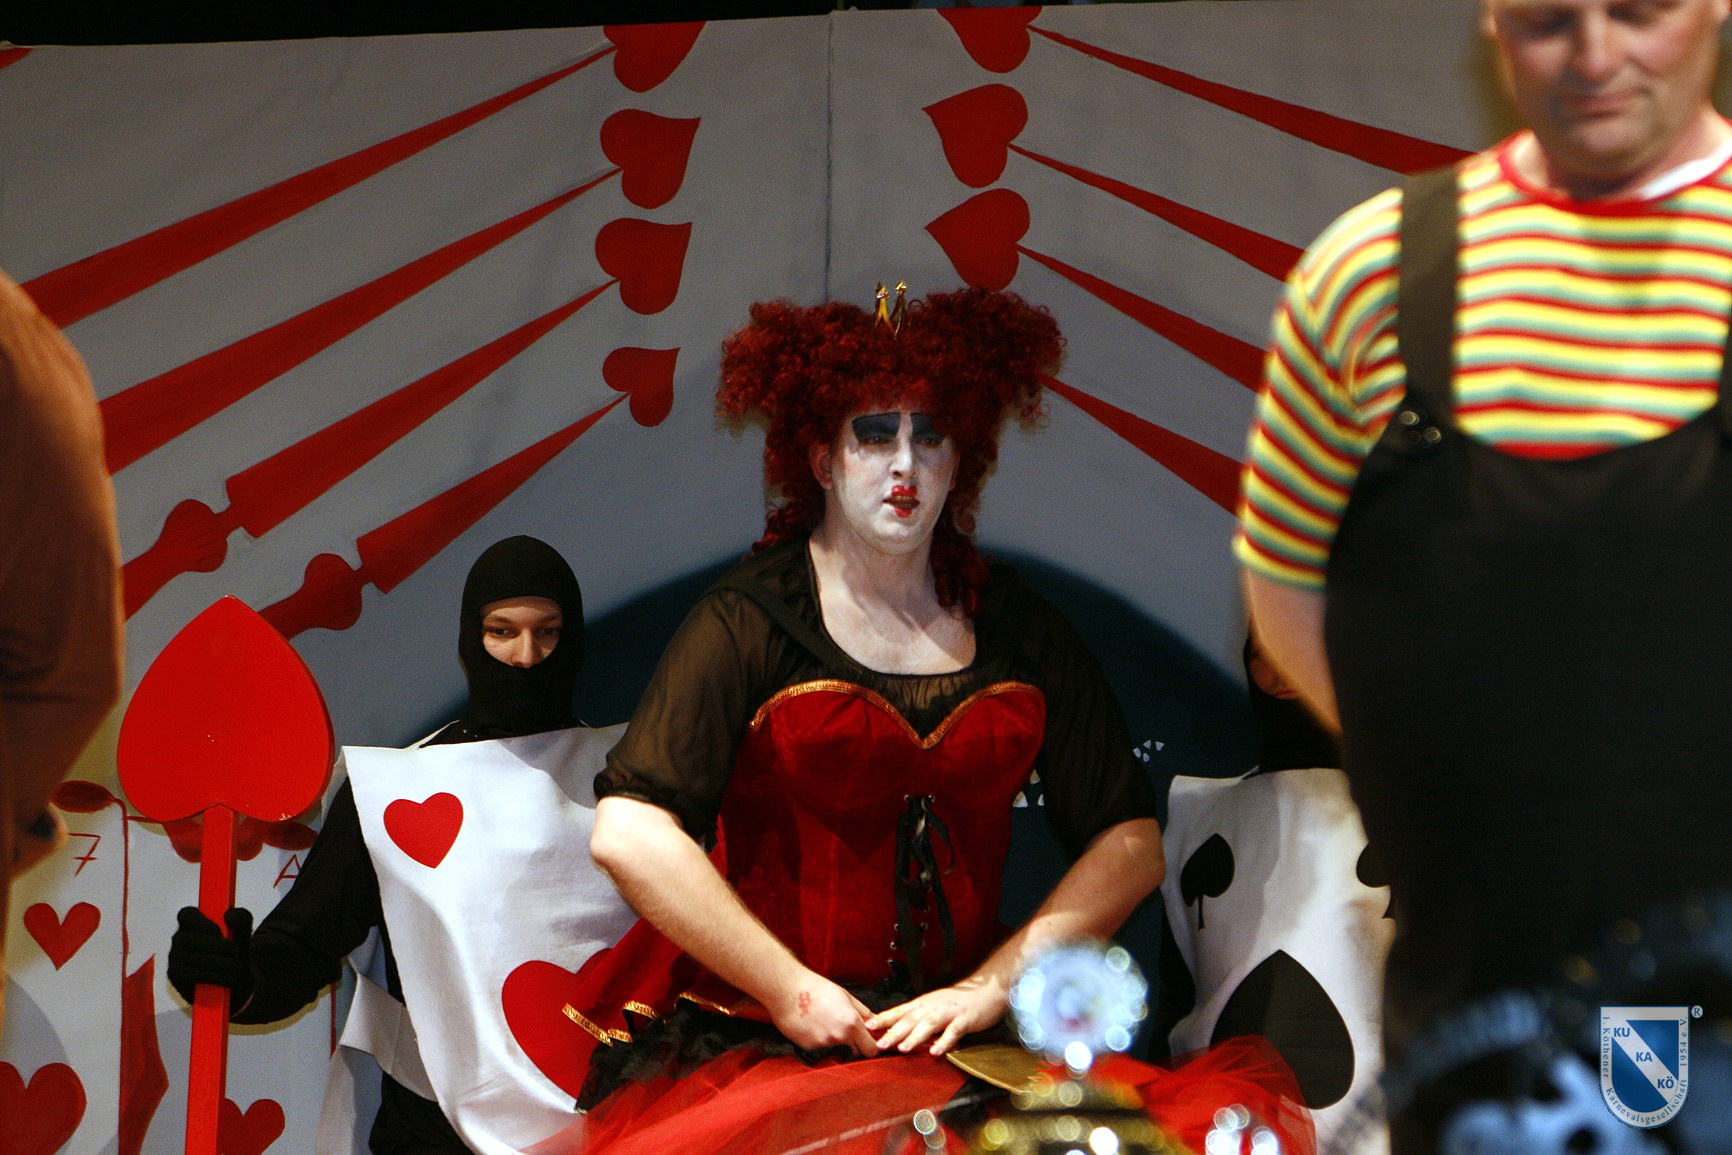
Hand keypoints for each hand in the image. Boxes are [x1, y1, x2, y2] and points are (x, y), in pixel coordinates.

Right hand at [167, 907, 253, 1007]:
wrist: (236, 981)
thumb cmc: (236, 952)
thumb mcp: (243, 934)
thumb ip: (241, 919)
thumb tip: (228, 916)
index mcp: (193, 922)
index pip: (186, 914)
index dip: (201, 922)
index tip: (219, 931)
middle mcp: (180, 938)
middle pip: (189, 937)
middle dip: (215, 944)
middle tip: (236, 950)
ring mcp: (174, 957)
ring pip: (192, 957)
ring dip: (219, 962)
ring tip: (238, 966)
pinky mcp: (175, 976)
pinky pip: (191, 975)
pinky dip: (214, 976)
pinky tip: (229, 979)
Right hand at [767, 972, 878, 1056]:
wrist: (787, 991)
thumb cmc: (816, 988)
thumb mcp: (845, 995)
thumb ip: (862, 1012)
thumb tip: (873, 1022)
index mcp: (851, 1023)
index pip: (871, 1049)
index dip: (871, 1046)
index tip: (867, 1041)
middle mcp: (839, 1037)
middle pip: (856, 1054)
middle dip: (855, 1046)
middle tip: (848, 1033)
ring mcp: (823, 1045)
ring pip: (838, 1052)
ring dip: (837, 1044)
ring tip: (827, 1026)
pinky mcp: (809, 1048)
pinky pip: (821, 1050)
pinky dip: (821, 1042)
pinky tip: (814, 1027)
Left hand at [866, 973, 1006, 1056]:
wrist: (986, 990)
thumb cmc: (959, 1002)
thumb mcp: (934, 1006)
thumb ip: (918, 1017)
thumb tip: (897, 1031)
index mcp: (924, 1003)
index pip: (901, 1010)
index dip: (884, 1018)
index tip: (867, 1026)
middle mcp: (933, 1005)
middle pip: (911, 1018)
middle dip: (894, 1031)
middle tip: (880, 1044)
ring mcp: (949, 1012)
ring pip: (929, 1023)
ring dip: (915, 1036)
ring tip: (903, 1049)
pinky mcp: (965, 1019)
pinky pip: (954, 1031)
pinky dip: (944, 1041)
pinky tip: (936, 1052)